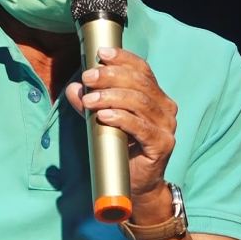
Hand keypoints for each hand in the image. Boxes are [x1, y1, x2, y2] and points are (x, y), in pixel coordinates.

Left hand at [65, 47, 177, 200]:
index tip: (101, 53)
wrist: (136, 185)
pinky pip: (141, 126)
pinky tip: (104, 116)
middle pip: (140, 82)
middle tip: (88, 77)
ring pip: (140, 102)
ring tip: (90, 100)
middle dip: (111, 76)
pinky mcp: (162, 144)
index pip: (143, 69)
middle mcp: (165, 108)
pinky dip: (121, 118)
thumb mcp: (102, 120)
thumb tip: (73, 88)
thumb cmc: (122, 148)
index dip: (123, 58)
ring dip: (112, 96)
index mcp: (156, 96)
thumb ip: (91, 103)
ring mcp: (167, 126)